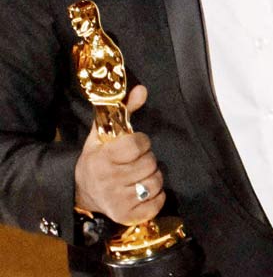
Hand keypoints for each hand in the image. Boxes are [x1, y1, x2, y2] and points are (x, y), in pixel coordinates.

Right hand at [74, 85, 165, 224]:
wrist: (82, 192)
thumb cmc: (98, 159)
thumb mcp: (104, 133)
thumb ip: (123, 110)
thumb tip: (142, 89)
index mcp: (102, 158)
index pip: (138, 144)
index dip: (141, 142)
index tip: (134, 145)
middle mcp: (108, 181)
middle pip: (150, 164)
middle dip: (147, 160)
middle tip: (135, 162)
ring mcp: (117, 201)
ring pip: (155, 183)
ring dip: (153, 178)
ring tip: (139, 176)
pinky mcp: (127, 216)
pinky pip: (157, 204)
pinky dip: (156, 197)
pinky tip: (143, 192)